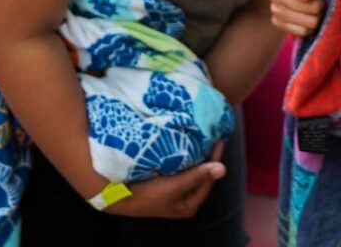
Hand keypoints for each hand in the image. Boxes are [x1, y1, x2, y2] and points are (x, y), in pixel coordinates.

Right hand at [110, 142, 225, 218]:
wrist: (117, 195)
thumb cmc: (146, 194)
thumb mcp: (174, 185)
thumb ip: (198, 176)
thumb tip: (223, 169)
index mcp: (190, 205)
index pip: (209, 179)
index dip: (215, 160)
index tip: (219, 141)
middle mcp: (185, 198)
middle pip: (202, 173)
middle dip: (207, 156)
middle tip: (213, 135)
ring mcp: (176, 189)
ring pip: (193, 169)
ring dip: (197, 155)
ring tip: (204, 136)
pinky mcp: (167, 181)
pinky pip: (182, 167)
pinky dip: (186, 156)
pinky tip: (188, 143)